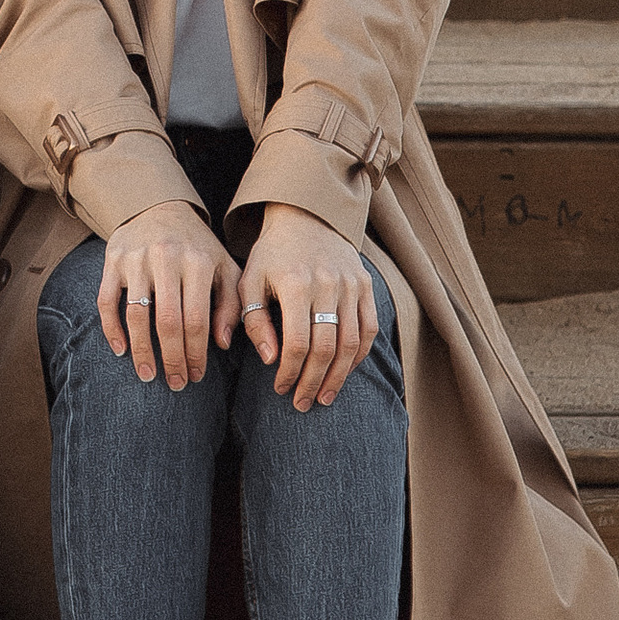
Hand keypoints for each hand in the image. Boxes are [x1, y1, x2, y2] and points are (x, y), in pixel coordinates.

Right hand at [100, 202, 238, 389]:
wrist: (158, 206)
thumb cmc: (196, 246)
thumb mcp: (223, 267)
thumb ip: (230, 304)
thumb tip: (220, 344)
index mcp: (198, 261)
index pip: (197, 319)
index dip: (196, 353)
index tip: (196, 376)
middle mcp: (166, 258)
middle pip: (167, 322)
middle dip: (172, 359)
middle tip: (175, 383)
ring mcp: (136, 259)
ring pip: (136, 315)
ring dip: (142, 351)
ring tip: (148, 374)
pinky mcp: (112, 260)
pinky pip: (106, 301)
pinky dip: (111, 329)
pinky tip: (121, 350)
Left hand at [236, 204, 378, 407]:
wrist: (306, 216)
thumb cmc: (271, 254)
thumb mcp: (250, 281)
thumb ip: (254, 321)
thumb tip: (270, 359)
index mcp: (296, 283)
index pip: (297, 343)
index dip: (289, 372)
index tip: (280, 389)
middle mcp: (327, 284)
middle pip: (326, 349)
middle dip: (313, 382)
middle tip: (302, 403)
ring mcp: (351, 285)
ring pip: (351, 344)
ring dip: (338, 377)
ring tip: (324, 397)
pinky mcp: (366, 285)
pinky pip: (368, 330)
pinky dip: (358, 356)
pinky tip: (343, 372)